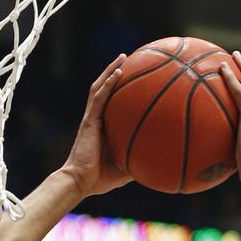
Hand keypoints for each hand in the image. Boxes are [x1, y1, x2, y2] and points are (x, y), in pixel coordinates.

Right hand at [61, 55, 132, 198]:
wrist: (80, 182)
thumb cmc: (99, 179)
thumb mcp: (126, 169)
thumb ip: (140, 162)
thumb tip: (161, 165)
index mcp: (102, 128)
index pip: (111, 103)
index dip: (119, 89)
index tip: (133, 78)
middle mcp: (95, 119)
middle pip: (104, 89)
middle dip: (114, 73)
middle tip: (127, 59)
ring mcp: (91, 119)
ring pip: (99, 88)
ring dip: (110, 71)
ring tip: (122, 58)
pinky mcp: (89, 121)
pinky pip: (99, 99)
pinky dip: (108, 84)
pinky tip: (117, 72)